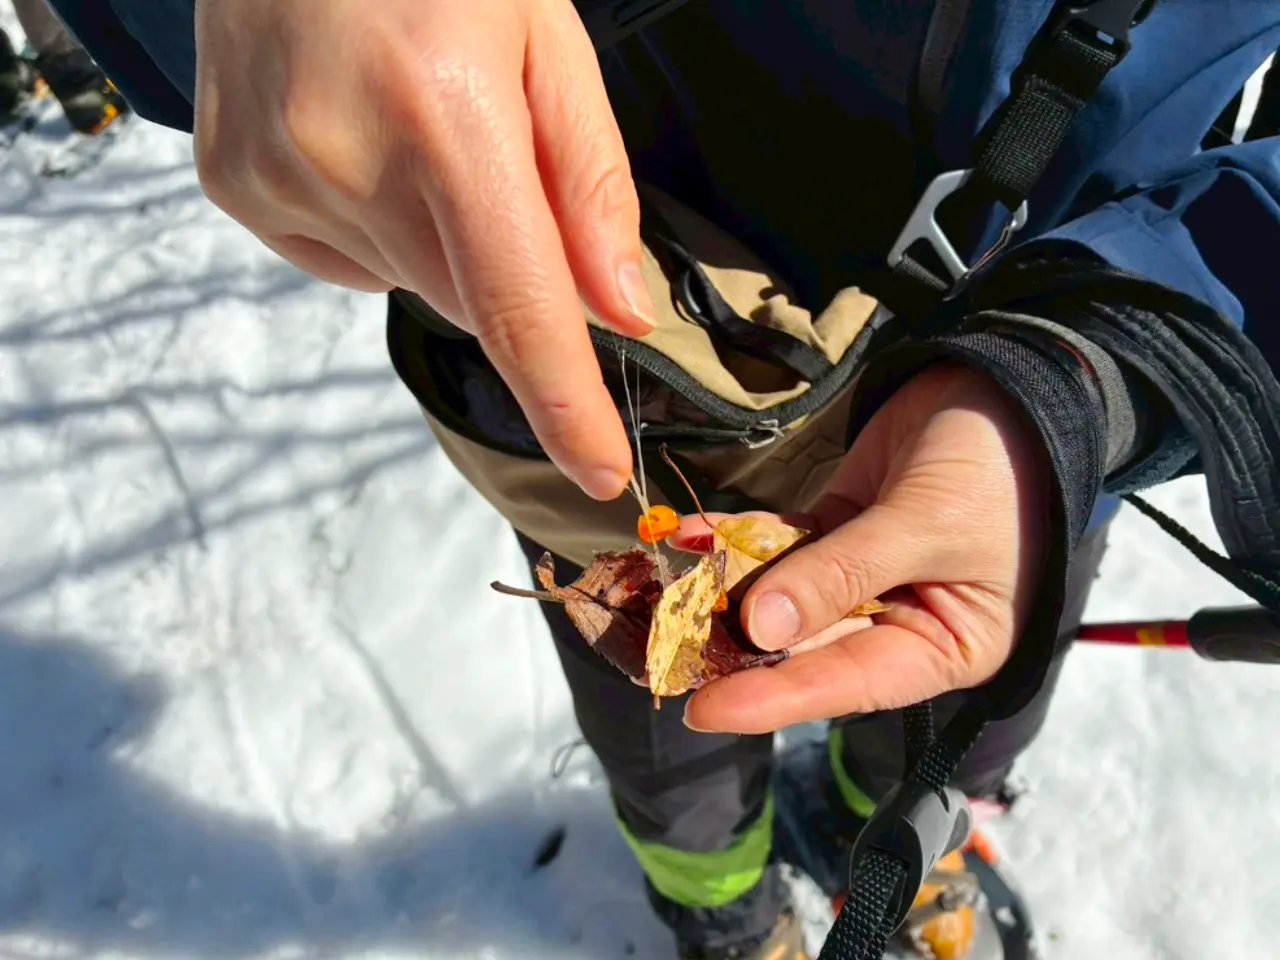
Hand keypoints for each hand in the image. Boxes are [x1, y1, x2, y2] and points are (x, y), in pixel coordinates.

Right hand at [192, 0, 651, 499]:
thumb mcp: (547, 41)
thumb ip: (589, 185)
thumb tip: (618, 312)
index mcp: (446, 114)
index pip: (519, 307)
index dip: (565, 405)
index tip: (604, 477)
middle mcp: (345, 159)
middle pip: (473, 302)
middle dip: (508, 259)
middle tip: (489, 158)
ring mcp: (276, 178)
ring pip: (414, 286)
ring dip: (442, 238)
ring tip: (417, 127)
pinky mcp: (236, 187)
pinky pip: (350, 261)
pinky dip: (380, 228)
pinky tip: (365, 143)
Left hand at [675, 363, 1051, 733]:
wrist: (1002, 380)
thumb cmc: (995, 467)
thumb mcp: (923, 524)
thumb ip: (842, 574)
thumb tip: (763, 628)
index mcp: (944, 646)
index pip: (850, 683)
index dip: (777, 698)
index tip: (704, 709)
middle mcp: (901, 621)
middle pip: (807, 646)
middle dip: (736, 644)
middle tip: (664, 651)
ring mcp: (864, 575)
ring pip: (785, 595)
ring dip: (728, 589)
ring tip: (666, 593)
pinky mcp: (839, 529)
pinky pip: (781, 543)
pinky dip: (739, 538)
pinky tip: (694, 533)